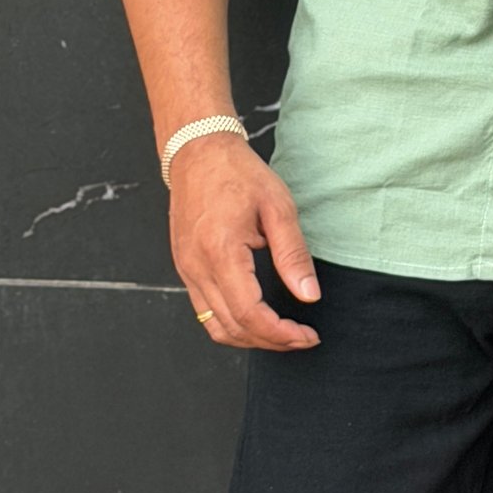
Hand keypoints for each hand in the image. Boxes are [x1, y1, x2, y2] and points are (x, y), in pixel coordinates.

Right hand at [168, 131, 322, 350]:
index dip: (280, 333)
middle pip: (232, 327)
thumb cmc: (238, 172)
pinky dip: (231, 324)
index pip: (249, 313)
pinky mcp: (184, 268)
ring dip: (250, 338)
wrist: (198, 151)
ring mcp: (186, 270)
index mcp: (220, 252)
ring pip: (215, 326)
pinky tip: (256, 317)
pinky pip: (204, 311)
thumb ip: (293, 254)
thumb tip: (309, 295)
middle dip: (271, 341)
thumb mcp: (277, 206)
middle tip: (302, 336)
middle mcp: (196, 267)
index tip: (307, 335)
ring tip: (282, 333)